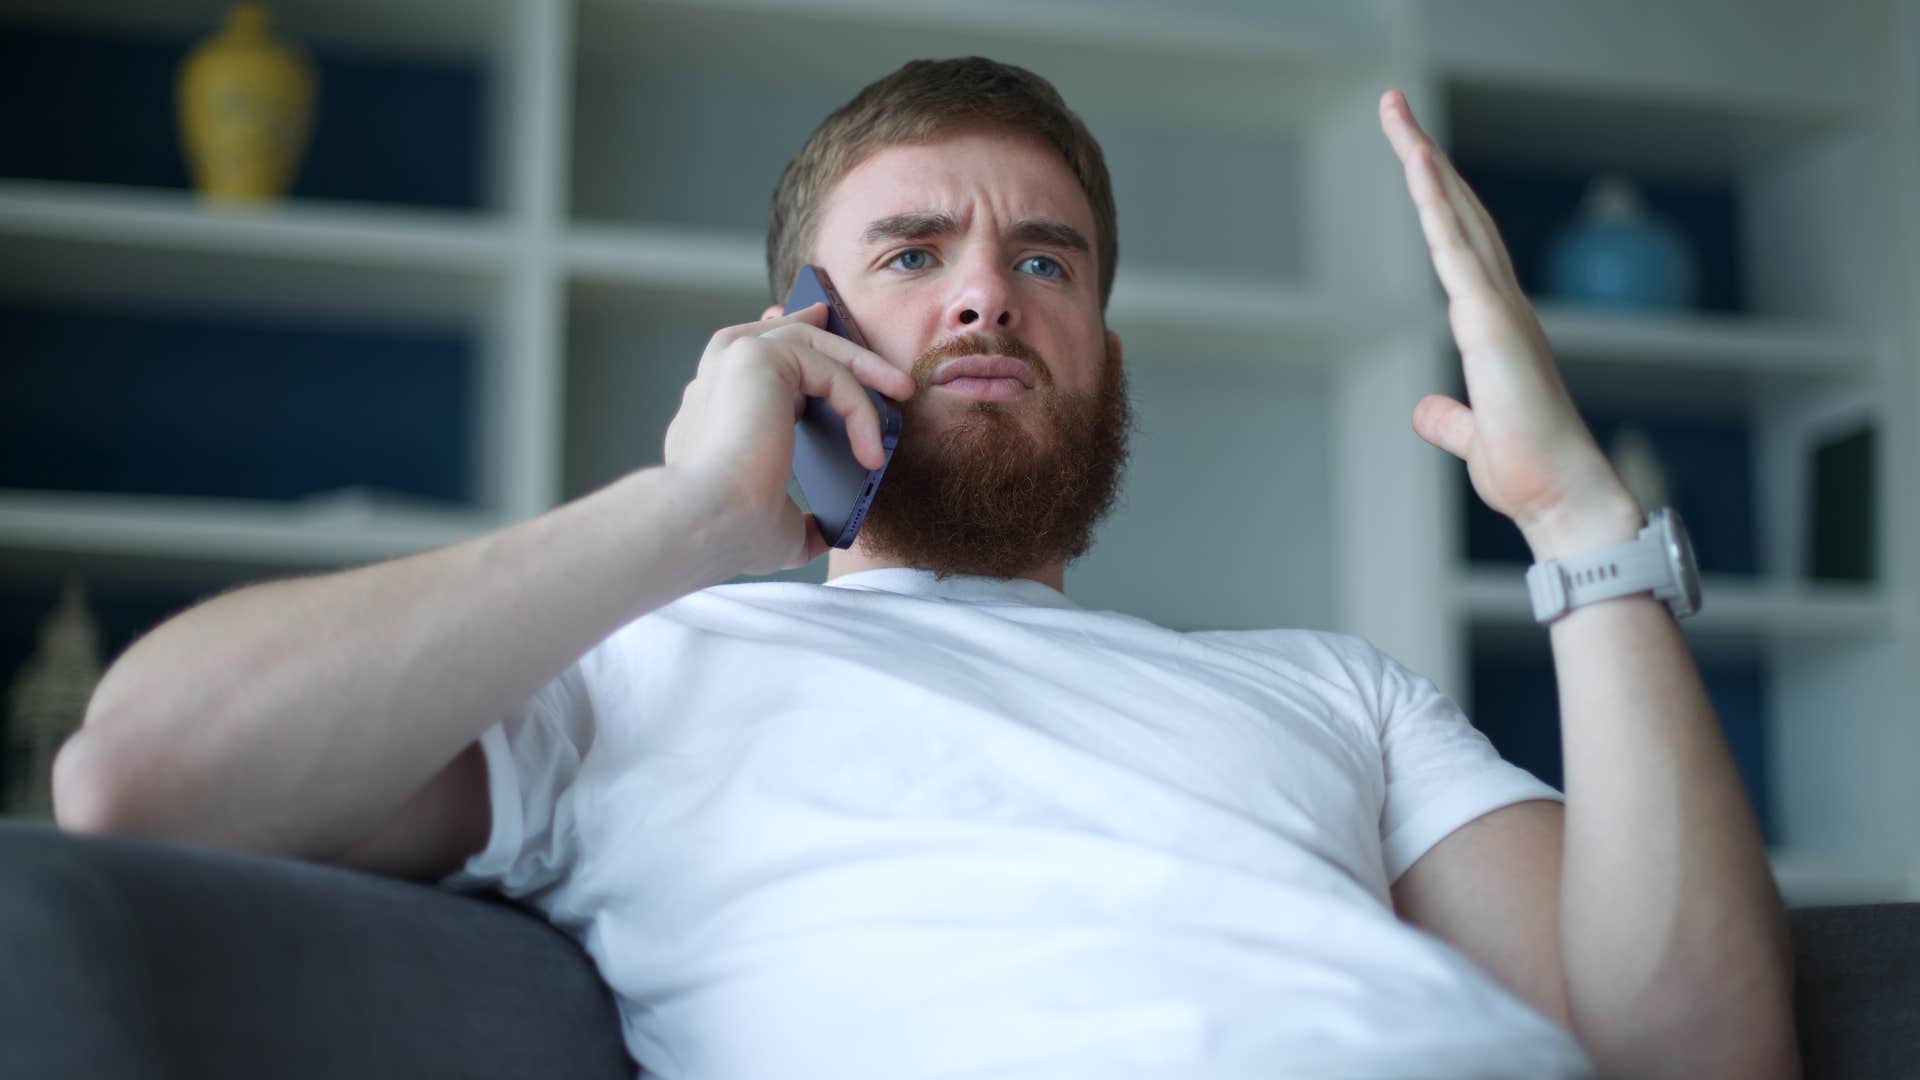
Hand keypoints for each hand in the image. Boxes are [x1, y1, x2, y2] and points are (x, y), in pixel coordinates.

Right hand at [661, 302, 915, 574]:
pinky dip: (859, 406)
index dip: (784, 357)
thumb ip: (803, 522)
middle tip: (855, 333)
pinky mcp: (758, 358)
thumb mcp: (777, 530)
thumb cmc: (730, 532)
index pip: (747, 372)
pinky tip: (871, 448)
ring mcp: (732, 364)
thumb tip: (828, 532)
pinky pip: (828, 371)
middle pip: (772, 337)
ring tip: (899, 387)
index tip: (813, 354)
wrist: (707, 522)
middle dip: (815, 330)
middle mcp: (715, 383)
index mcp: (710, 417)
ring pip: (807, 343)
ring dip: (857, 361)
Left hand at [1378, 90, 1641, 558]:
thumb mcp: (1472, 437)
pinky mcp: (1493, 322)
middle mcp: (1500, 302)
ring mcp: (1499, 307)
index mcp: (1494, 322)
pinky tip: (1420, 163)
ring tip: (1396, 110)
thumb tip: (1427, 412)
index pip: (1458, 242)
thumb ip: (1450, 419)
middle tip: (1393, 105)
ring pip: (1457, 215)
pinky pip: (1459, 250)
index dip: (1436, 196)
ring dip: (1425, 161)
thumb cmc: (1527, 470)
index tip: (1412, 154)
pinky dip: (1438, 203)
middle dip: (1424, 155)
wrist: (1562, 498)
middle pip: (1458, 210)